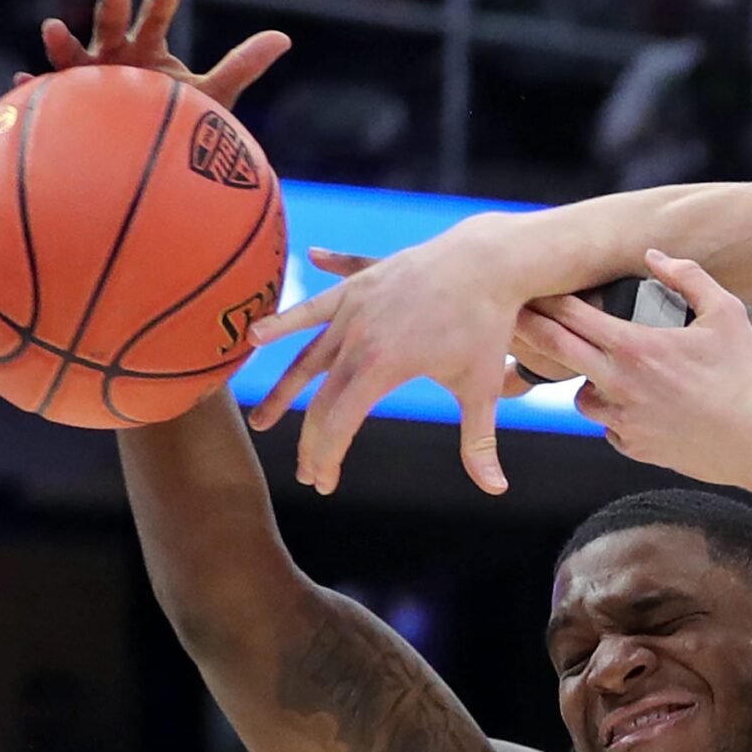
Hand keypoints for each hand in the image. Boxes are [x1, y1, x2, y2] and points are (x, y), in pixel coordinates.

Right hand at [24, 0, 289, 114]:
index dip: (163, 1)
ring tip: (51, 28)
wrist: (148, 152)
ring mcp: (85, 81)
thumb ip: (243, 64)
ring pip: (70, 56)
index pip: (155, 18)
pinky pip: (45, 99)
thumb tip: (285, 36)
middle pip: (112, 25)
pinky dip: (31, 92)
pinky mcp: (66, 106)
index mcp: (146, 48)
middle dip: (113, 5)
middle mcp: (112, 57)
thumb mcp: (213, 93)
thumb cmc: (178, 116)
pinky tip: (21, 84)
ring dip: (60, 41)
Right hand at [246, 225, 542, 497]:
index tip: (322, 483)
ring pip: (306, 360)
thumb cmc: (485, 327)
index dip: (327, 456)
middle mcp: (358, 337)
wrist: (485, 261)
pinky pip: (310, 311)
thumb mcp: (483, 389)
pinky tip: (254, 337)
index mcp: (383, 365)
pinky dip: (282, 324)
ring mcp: (352, 310)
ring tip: (262, 423)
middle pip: (320, 399)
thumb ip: (479, 443)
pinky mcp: (354, 289)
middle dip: (310, 441)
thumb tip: (496, 490)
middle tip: (305, 473)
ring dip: (283, 394)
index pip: (339, 422)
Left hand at [544, 252, 751, 489]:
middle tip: (518, 320)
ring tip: (601, 371)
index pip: (573, 315)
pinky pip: (609, 429)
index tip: (535, 290)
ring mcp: (625, 421)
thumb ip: (687, 277)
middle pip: (557, 351)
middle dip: (533, 331)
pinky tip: (635, 407)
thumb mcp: (727, 313)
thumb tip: (654, 256)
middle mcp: (620, 385)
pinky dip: (615, 417)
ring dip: (585, 381)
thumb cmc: (749, 377)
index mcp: (637, 347)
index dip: (549, 299)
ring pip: (581, 398)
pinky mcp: (636, 448)